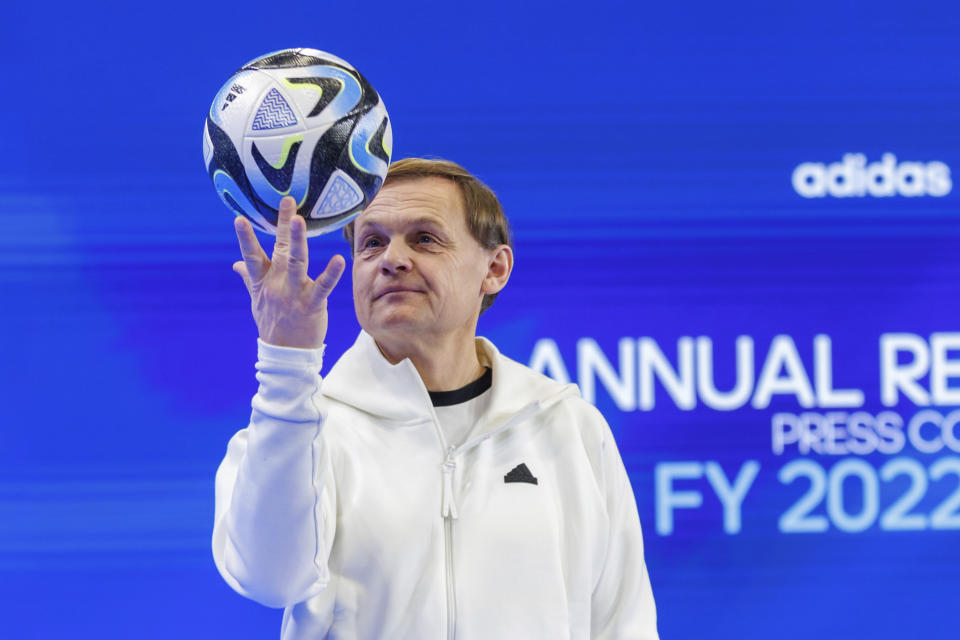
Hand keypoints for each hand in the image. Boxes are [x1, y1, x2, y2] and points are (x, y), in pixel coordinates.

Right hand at [233, 196, 345, 348]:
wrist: (285, 354)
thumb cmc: (273, 323)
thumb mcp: (256, 301)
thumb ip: (248, 278)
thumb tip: (236, 263)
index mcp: (262, 282)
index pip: (251, 255)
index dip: (245, 237)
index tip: (240, 216)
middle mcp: (276, 284)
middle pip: (279, 250)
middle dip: (282, 225)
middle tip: (288, 201)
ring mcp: (293, 294)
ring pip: (296, 262)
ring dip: (297, 241)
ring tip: (300, 220)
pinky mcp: (312, 304)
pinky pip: (323, 287)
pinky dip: (331, 274)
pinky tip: (339, 259)